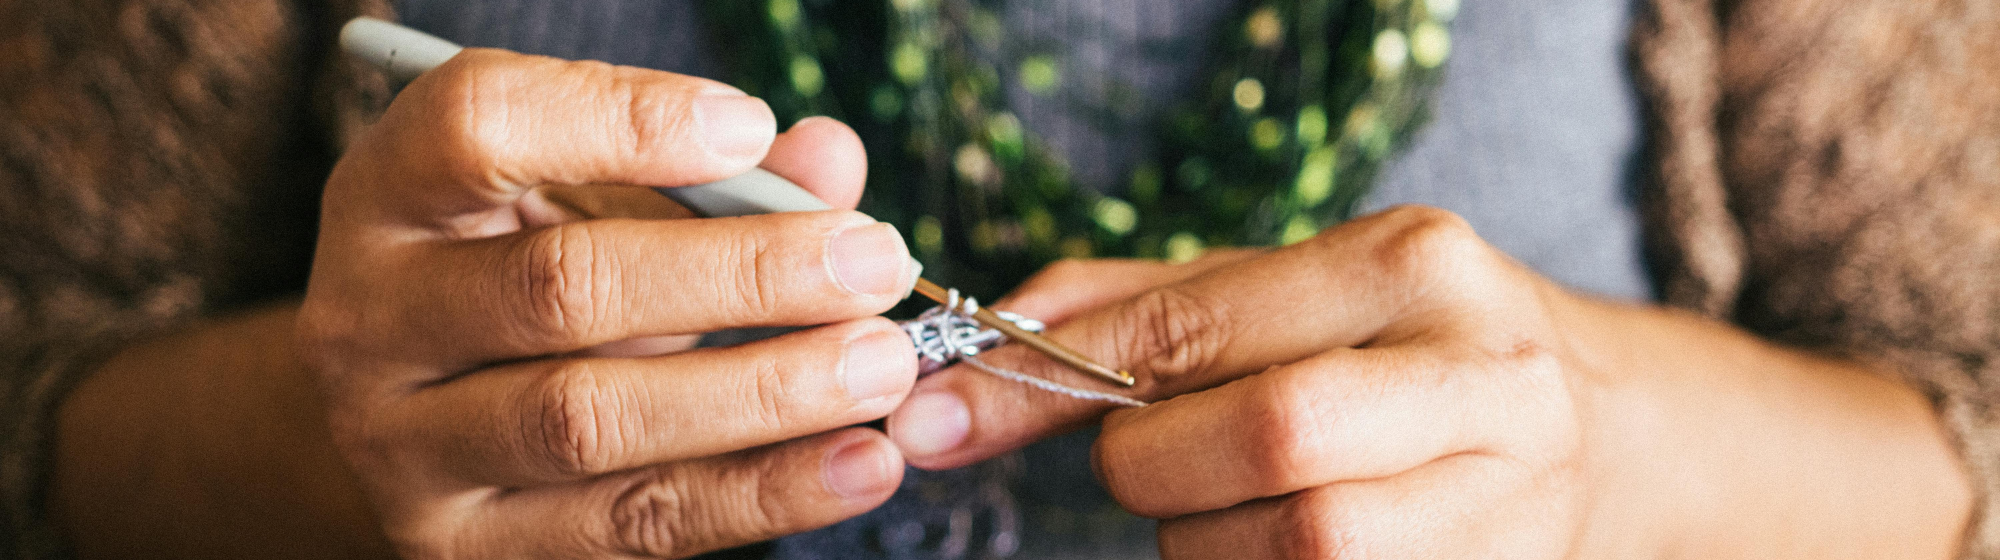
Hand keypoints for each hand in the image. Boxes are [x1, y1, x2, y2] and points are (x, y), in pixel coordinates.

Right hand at [298, 50, 922, 558]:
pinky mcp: (471, 548)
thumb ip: (711, 171)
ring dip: (762, 392)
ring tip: (883, 365)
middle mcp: (372, 320)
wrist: (418, 420)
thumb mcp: (593, 201)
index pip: (478, 126)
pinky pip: (634, 523)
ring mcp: (407, 448)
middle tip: (871, 263)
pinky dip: (761, 494)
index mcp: (390, 193)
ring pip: (592, 420)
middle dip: (741, 274)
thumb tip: (829, 163)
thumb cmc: (526, 275)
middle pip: (560, 288)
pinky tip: (857, 464)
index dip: (621, 120)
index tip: (750, 126)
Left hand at [889, 207, 1970, 557]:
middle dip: (1154, 468)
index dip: (1048, 380)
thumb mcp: (1287, 290)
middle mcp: (1478, 369)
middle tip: (1137, 464)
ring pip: (1295, 545)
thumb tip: (985, 343)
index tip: (940, 414)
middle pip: (1262, 440)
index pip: (1193, 328)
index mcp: (1411, 262)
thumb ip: (1139, 305)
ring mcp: (1510, 491)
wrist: (1606, 428)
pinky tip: (1267, 542)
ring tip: (1225, 503)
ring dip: (1209, 539)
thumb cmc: (1401, 345)